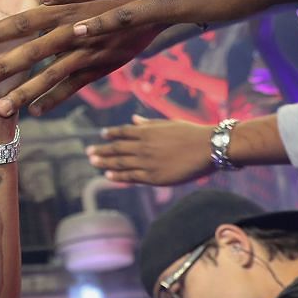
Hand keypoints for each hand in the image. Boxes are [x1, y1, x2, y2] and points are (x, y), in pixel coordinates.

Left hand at [86, 114, 219, 185]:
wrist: (208, 147)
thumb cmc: (192, 133)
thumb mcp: (168, 124)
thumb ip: (149, 124)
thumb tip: (133, 120)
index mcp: (147, 131)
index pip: (123, 132)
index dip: (111, 134)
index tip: (101, 135)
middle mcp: (144, 146)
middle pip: (117, 148)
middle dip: (102, 150)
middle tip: (88, 152)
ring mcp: (148, 162)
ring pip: (120, 163)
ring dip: (105, 163)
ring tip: (93, 162)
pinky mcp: (155, 177)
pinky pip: (132, 177)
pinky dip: (118, 177)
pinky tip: (108, 176)